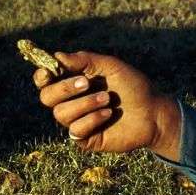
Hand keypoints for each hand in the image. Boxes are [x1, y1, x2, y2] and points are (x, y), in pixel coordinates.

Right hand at [34, 50, 181, 156]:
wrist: (154, 113)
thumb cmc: (133, 86)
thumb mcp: (111, 66)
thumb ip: (84, 60)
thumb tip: (57, 56)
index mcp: (73, 81)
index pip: (45, 80)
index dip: (41, 76)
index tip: (48, 72)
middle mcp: (71, 101)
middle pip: (46, 97)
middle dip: (64, 88)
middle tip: (86, 83)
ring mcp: (77, 121)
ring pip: (60, 114)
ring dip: (85, 104)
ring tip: (107, 99)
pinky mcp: (85, 139)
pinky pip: (75, 130)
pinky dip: (92, 119)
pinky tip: (108, 114)